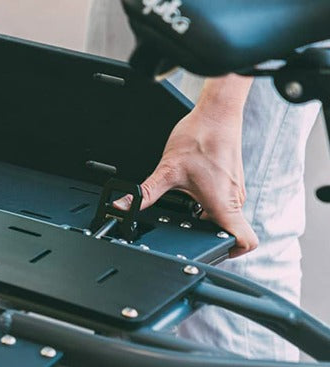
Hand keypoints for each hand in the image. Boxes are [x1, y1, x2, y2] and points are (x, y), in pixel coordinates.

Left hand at [122, 102, 258, 257]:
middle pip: (231, 232)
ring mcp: (234, 190)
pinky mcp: (230, 181)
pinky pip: (224, 203)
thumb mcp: (166, 171)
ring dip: (207, 221)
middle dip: (208, 237)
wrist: (216, 113)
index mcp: (224, 204)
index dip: (232, 253)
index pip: (245, 241)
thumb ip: (145, 193)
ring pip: (226, 217)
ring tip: (187, 213)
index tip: (210, 252)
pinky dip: (209, 207)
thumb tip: (122, 206)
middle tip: (185, 233)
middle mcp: (234, 200)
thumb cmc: (200, 137)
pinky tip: (191, 198)